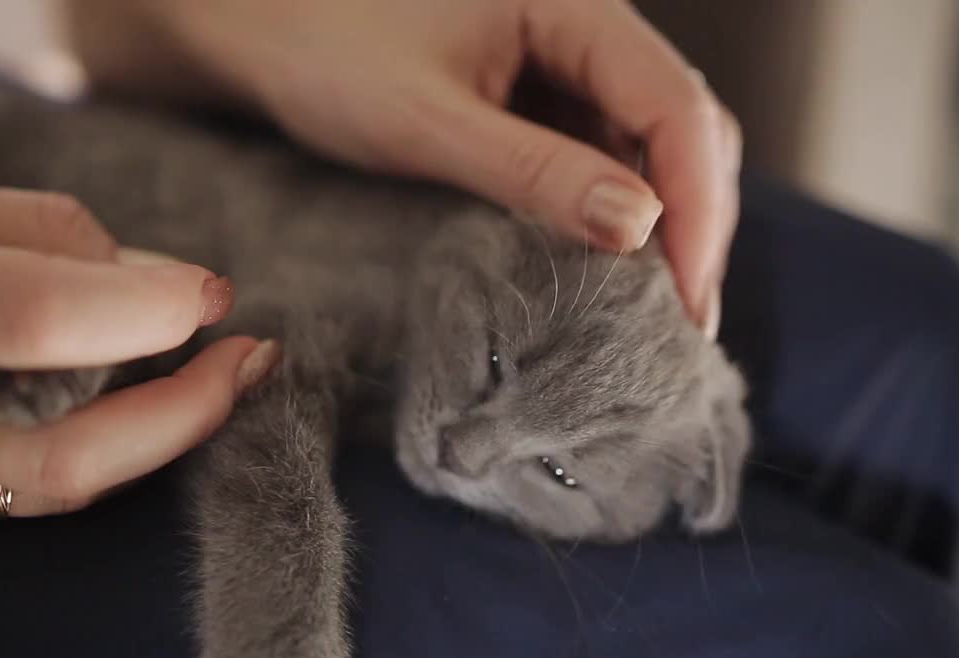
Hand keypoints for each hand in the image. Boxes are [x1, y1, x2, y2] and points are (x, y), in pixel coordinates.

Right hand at [0, 172, 276, 539]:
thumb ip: (39, 233)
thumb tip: (163, 280)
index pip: (35, 317)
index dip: (145, 308)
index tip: (210, 293)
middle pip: (64, 455)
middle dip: (185, 416)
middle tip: (253, 362)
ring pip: (51, 489)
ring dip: (154, 439)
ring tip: (214, 382)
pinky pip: (16, 491)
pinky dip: (89, 447)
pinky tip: (121, 402)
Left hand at [65, 0, 738, 335]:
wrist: (258, 30)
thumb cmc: (325, 51)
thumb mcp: (429, 122)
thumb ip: (536, 170)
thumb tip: (643, 228)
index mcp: (573, 4)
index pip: (677, 105)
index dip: (700, 207)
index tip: (689, 300)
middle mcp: (585, 27)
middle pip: (683, 125)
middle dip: (696, 224)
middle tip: (684, 325)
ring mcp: (566, 62)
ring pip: (651, 145)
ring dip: (664, 225)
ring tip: (656, 314)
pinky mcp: (541, 96)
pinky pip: (603, 154)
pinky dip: (615, 215)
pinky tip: (609, 271)